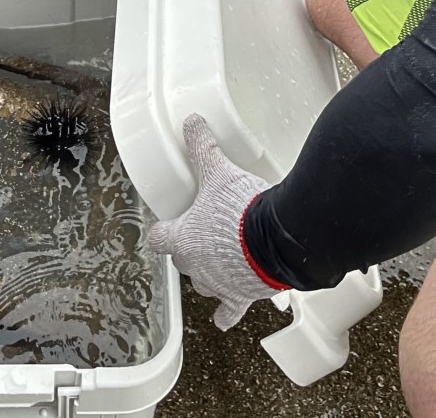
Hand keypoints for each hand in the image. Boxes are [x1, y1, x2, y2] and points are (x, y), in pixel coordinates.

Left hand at [148, 114, 278, 329]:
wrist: (275, 241)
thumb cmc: (241, 211)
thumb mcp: (218, 172)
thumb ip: (203, 147)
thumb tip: (192, 122)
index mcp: (184, 239)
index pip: (160, 238)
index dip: (164, 231)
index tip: (167, 226)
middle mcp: (196, 267)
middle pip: (183, 262)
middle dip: (191, 250)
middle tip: (204, 235)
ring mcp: (218, 284)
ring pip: (204, 284)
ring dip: (210, 273)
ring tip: (220, 262)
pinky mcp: (240, 297)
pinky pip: (228, 312)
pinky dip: (228, 312)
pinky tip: (226, 314)